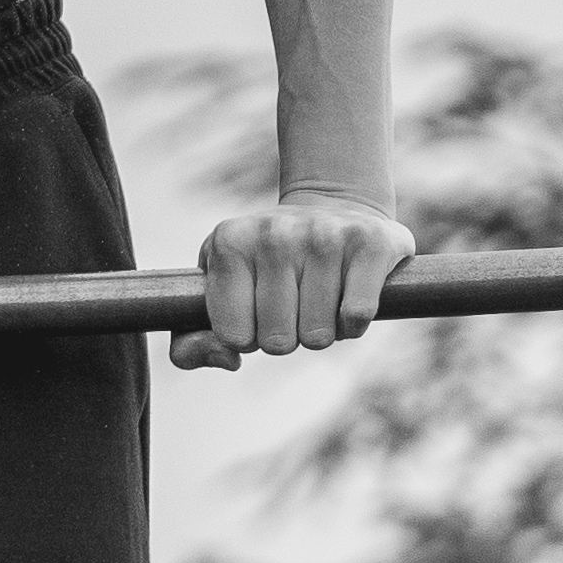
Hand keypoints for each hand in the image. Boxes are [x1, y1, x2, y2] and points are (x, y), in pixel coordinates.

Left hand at [176, 186, 409, 368]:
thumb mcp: (219, 289)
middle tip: (295, 304)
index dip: (249, 336)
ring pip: (318, 335)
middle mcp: (274, 234)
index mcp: (230, 243)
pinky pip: (356, 317)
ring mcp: (324, 234)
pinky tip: (347, 297)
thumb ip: (192, 341)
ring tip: (321, 296)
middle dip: (287, 336)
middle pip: (277, 342)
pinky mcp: (369, 241)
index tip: (257, 311)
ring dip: (322, 329)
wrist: (334, 203)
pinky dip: (353, 325)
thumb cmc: (269, 264)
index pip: (233, 336)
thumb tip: (227, 359)